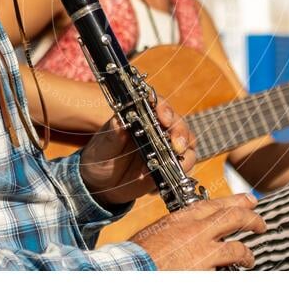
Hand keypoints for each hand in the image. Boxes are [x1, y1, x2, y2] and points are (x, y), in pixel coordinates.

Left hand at [80, 99, 195, 207]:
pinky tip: (160, 183)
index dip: (164, 109)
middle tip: (176, 147)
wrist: (102, 184)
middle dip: (180, 134)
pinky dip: (179, 175)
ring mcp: (166, 148)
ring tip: (173, 167)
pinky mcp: (170, 167)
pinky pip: (183, 168)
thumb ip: (112, 135)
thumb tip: (119, 121)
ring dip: (185, 156)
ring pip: (187, 146)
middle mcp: (157, 128)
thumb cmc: (101, 157)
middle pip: (178, 124)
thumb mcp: (102, 146)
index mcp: (140, 116)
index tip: (164, 119)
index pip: (157, 104)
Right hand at [130, 194, 266, 269]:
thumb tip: (188, 231)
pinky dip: (231, 270)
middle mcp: (197, 230)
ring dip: (247, 252)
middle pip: (233, 218)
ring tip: (250, 257)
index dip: (235, 202)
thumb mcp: (159, 231)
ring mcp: (204, 251)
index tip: (247, 201)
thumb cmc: (139, 253)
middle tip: (260, 223)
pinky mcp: (207, 271)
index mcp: (183, 217)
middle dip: (251, 219)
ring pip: (237, 247)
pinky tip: (236, 272)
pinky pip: (226, 269)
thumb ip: (177, 228)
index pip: (215, 204)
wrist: (133, 268)